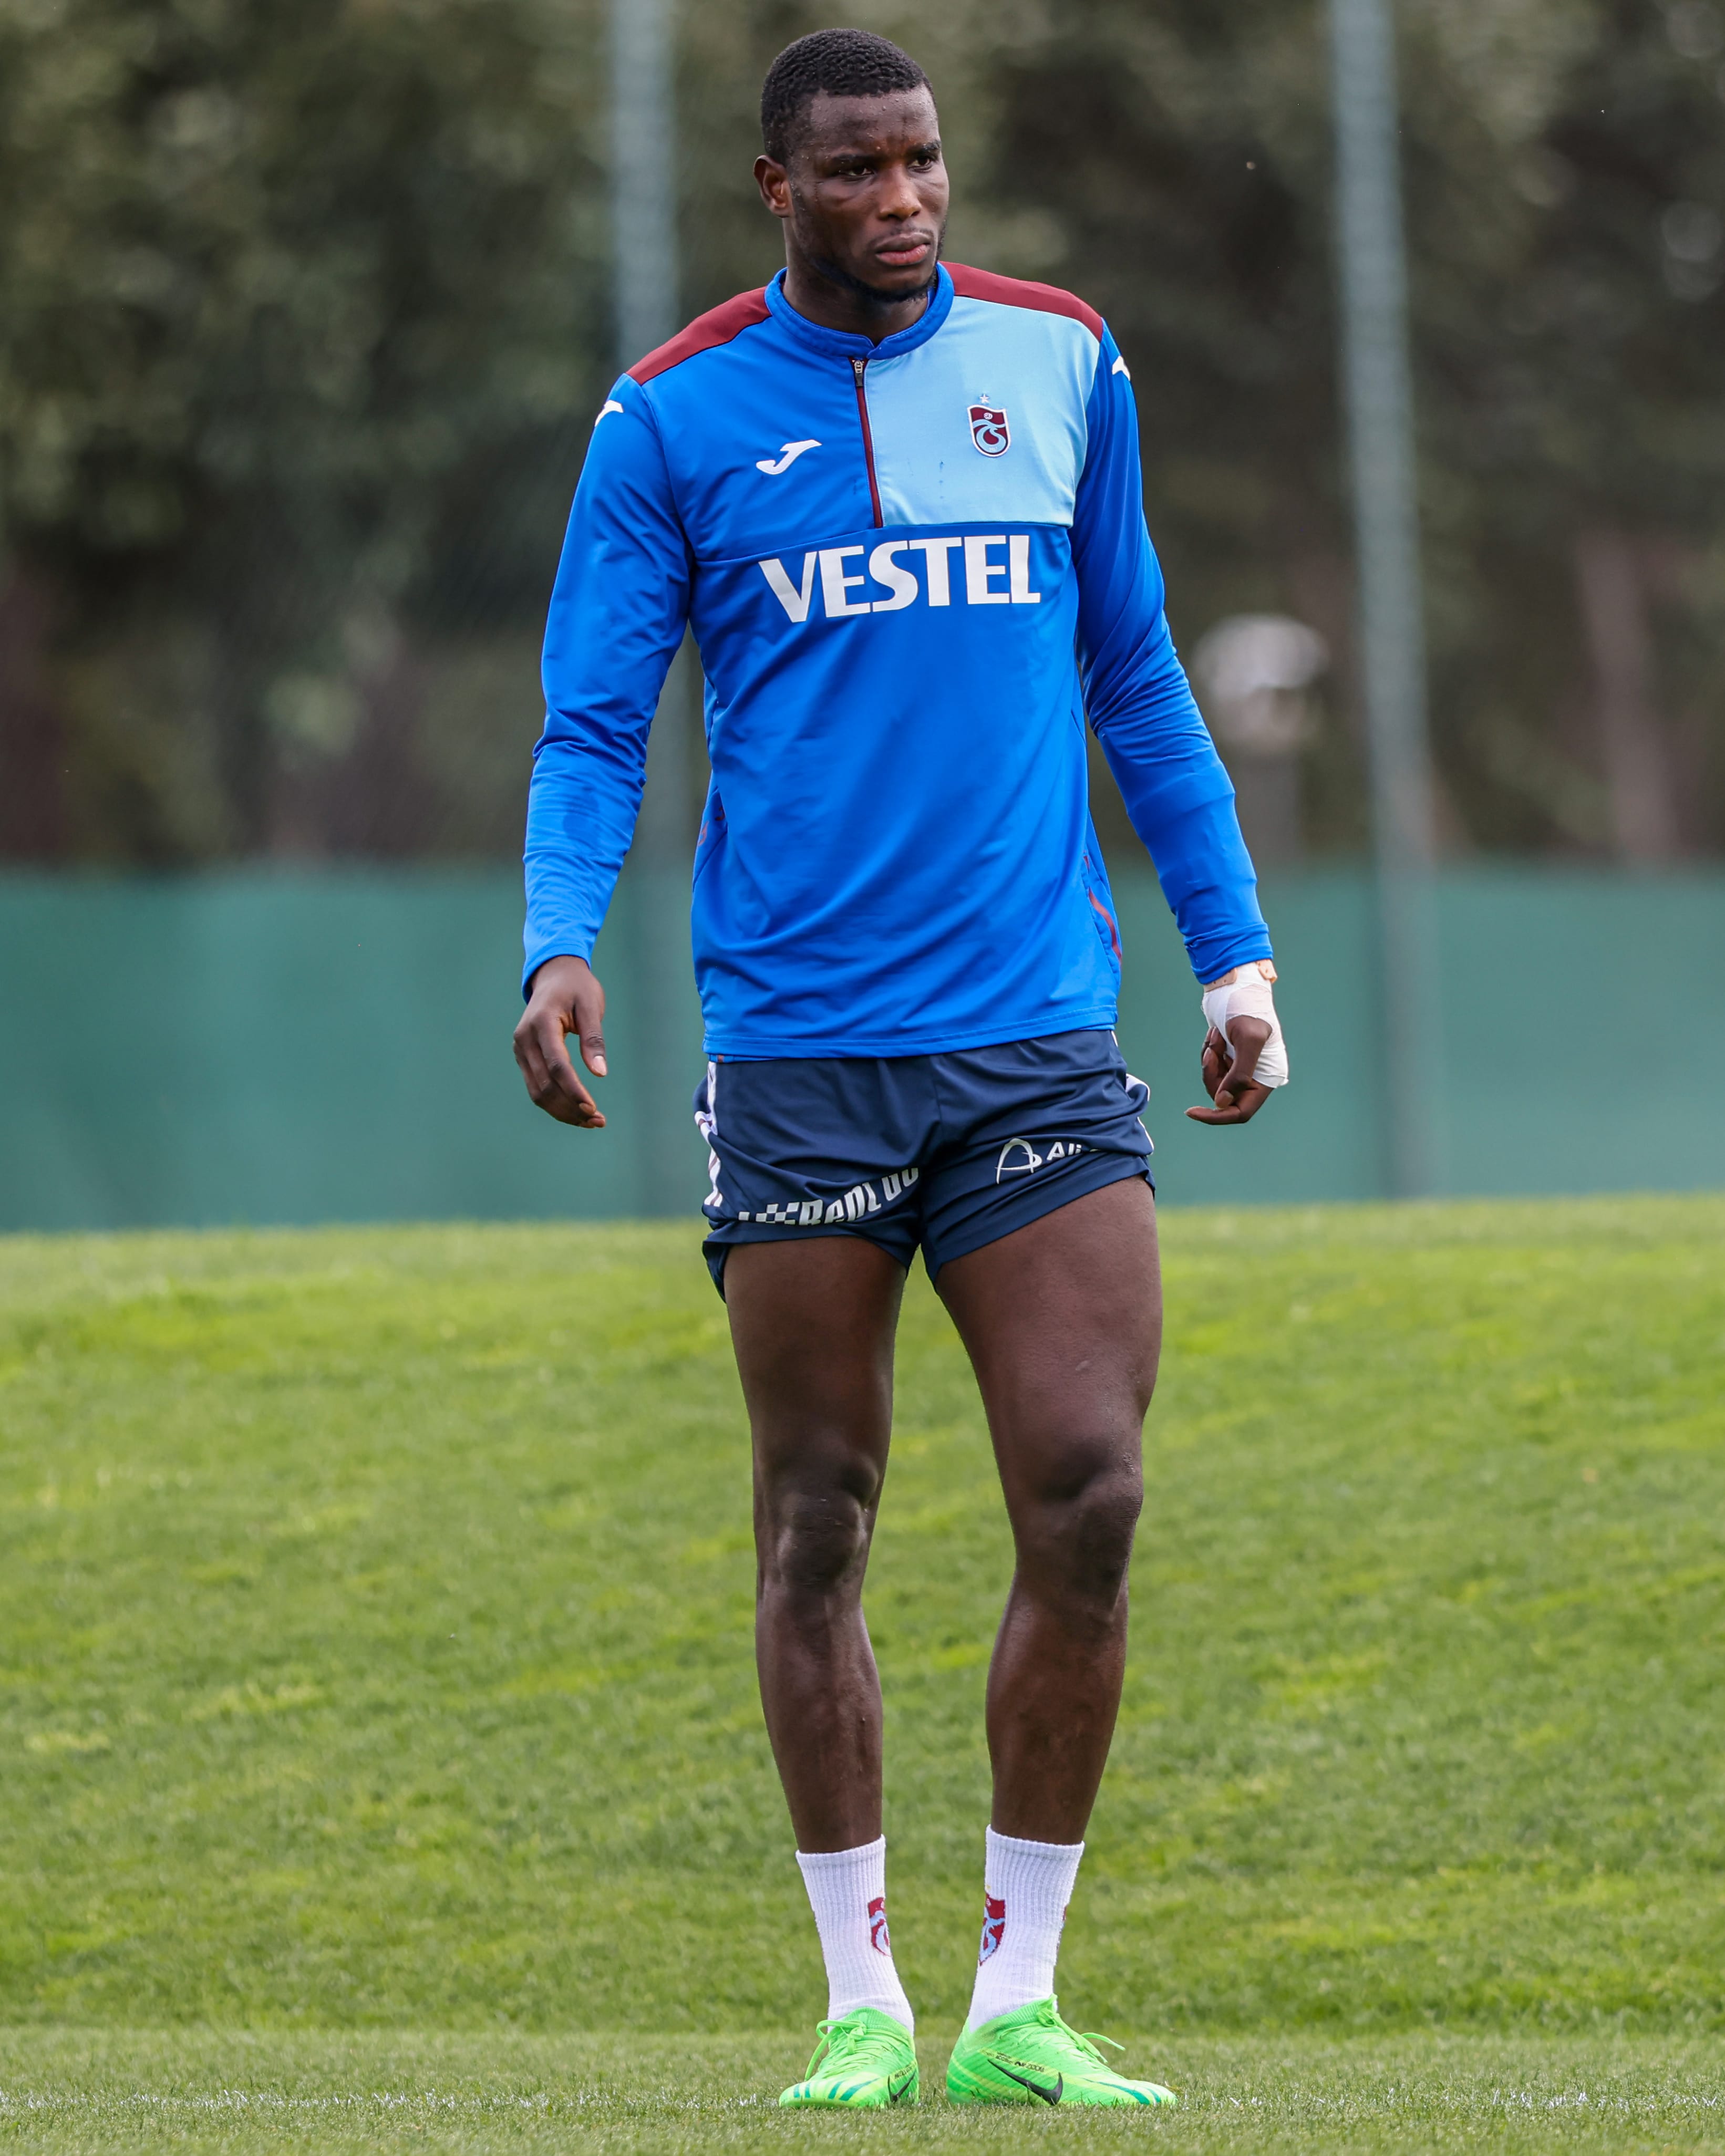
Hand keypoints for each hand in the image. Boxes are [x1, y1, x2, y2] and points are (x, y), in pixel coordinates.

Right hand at [513, 954, 608, 1127]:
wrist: (554, 975)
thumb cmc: (577, 988)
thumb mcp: (591, 1006)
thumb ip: (594, 1039)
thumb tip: (600, 1073)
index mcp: (541, 1022)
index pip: (557, 1065)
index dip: (574, 1090)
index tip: (593, 1108)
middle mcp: (524, 1038)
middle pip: (545, 1084)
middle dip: (571, 1107)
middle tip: (599, 1121)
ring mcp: (520, 1049)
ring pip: (537, 1092)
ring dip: (563, 1111)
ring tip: (591, 1121)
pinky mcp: (523, 1057)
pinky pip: (536, 1087)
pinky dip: (555, 1103)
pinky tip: (576, 1112)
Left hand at [1185, 1014, 1273, 1125]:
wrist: (1236, 988)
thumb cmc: (1248, 1009)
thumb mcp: (1248, 1040)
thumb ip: (1239, 1075)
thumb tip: (1222, 1103)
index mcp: (1265, 1078)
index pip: (1240, 1112)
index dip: (1217, 1116)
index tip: (1192, 1111)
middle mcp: (1254, 1077)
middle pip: (1223, 1097)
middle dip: (1212, 1075)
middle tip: (1211, 1052)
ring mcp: (1240, 1067)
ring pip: (1214, 1081)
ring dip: (1209, 1061)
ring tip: (1216, 1037)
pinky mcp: (1228, 1057)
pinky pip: (1211, 1067)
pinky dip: (1208, 1052)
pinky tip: (1214, 1033)